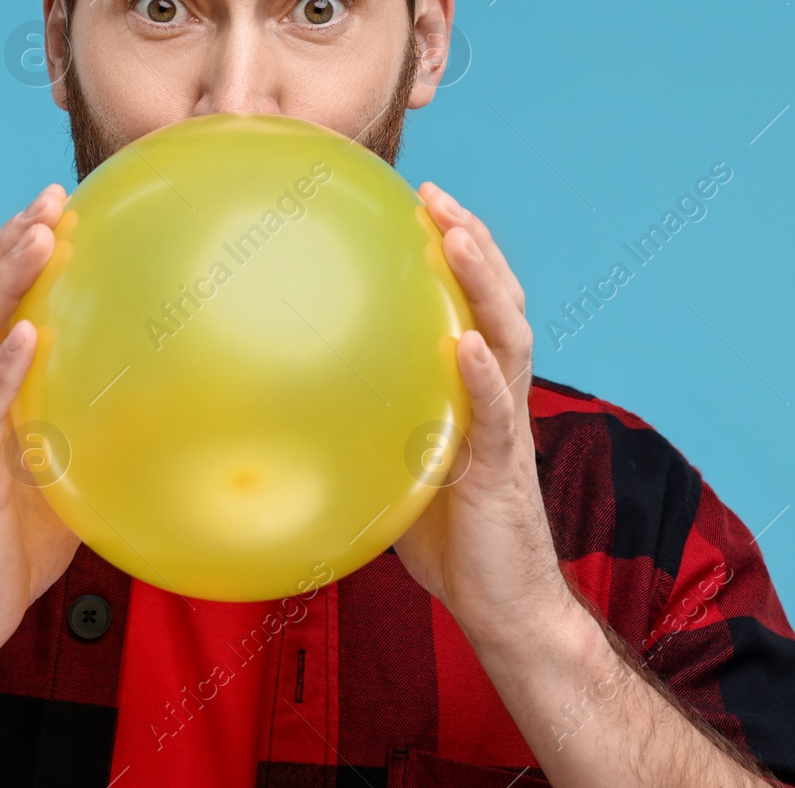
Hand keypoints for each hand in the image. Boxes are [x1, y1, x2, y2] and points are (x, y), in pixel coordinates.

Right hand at [0, 183, 80, 673]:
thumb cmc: (16, 544)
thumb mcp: (72, 472)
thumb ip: (100, 429)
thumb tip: (168, 401)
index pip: (0, 304)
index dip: (21, 253)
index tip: (60, 206)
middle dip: (12, 242)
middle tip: (51, 196)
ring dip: (6, 280)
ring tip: (39, 237)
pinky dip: (6, 366)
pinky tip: (30, 335)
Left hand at [393, 182, 578, 643]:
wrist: (500, 602)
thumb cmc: (447, 538)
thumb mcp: (396, 466)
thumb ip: (368, 425)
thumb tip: (288, 406)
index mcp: (475, 389)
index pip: (472, 303)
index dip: (455, 250)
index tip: (419, 202)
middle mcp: (498, 394)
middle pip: (497, 299)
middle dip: (471, 241)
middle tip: (434, 193)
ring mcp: (506, 426)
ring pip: (506, 337)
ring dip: (484, 283)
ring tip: (456, 236)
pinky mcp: (502, 468)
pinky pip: (495, 413)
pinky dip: (480, 374)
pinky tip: (464, 342)